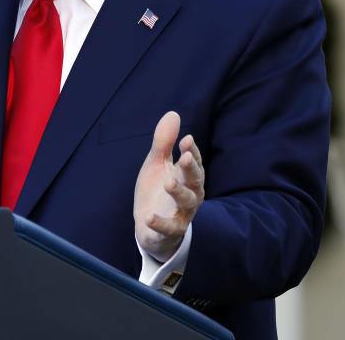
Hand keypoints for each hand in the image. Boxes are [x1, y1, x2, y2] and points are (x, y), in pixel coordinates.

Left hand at [134, 111, 204, 261]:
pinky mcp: (169, 231)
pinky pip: (168, 228)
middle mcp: (189, 194)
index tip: (186, 140)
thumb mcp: (157, 164)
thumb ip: (164, 142)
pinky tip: (149, 217)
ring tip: (169, 182)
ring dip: (179, 192)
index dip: (192, 151)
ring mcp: (181, 213)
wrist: (149, 226)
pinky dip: (160, 223)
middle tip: (185, 157)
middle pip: (195, 181)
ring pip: (186, 203)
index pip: (194, 162)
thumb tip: (174, 113)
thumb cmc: (157, 191)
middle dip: (191, 169)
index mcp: (187, 176)